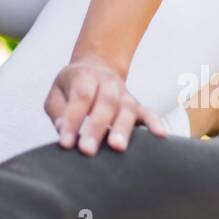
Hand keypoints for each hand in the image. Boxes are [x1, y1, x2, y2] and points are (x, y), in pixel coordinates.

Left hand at [43, 51, 168, 154]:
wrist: (94, 68)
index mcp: (84, 76)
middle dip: (96, 128)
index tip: (66, 143)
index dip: (73, 120)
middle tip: (88, 150)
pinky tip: (161, 135)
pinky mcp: (136, 105)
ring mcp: (124, 94)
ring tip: (117, 147)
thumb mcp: (57, 93)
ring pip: (127, 109)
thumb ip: (58, 110)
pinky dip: (155, 123)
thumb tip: (63, 129)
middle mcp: (107, 83)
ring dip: (122, 129)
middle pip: (106, 103)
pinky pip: (148, 113)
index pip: (80, 96)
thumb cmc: (72, 86)